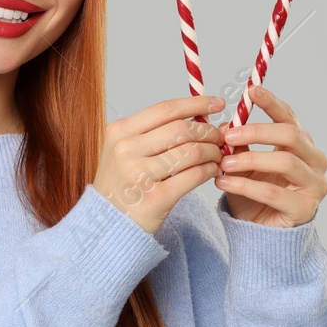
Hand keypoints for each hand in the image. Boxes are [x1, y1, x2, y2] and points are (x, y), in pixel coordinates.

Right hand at [94, 94, 225, 235]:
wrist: (107, 222)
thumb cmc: (121, 183)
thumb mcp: (125, 150)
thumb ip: (155, 132)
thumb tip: (200, 116)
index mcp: (119, 132)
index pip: (165, 110)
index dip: (196, 103)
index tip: (217, 104)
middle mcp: (126, 150)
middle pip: (182, 129)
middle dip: (208, 131)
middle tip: (219, 138)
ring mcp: (139, 174)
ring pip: (192, 152)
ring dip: (212, 152)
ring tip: (216, 156)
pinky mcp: (156, 197)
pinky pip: (194, 176)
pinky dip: (209, 171)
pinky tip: (212, 171)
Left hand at [215, 84, 326, 226]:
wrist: (259, 232)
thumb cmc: (252, 194)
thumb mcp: (241, 165)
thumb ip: (236, 146)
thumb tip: (222, 125)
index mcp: (301, 145)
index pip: (289, 117)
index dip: (271, 103)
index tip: (252, 91)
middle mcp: (315, 160)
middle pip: (290, 135)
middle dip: (256, 132)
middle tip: (227, 136)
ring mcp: (314, 185)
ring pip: (285, 162)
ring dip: (250, 159)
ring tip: (223, 163)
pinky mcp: (305, 208)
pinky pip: (274, 193)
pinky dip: (246, 186)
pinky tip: (223, 182)